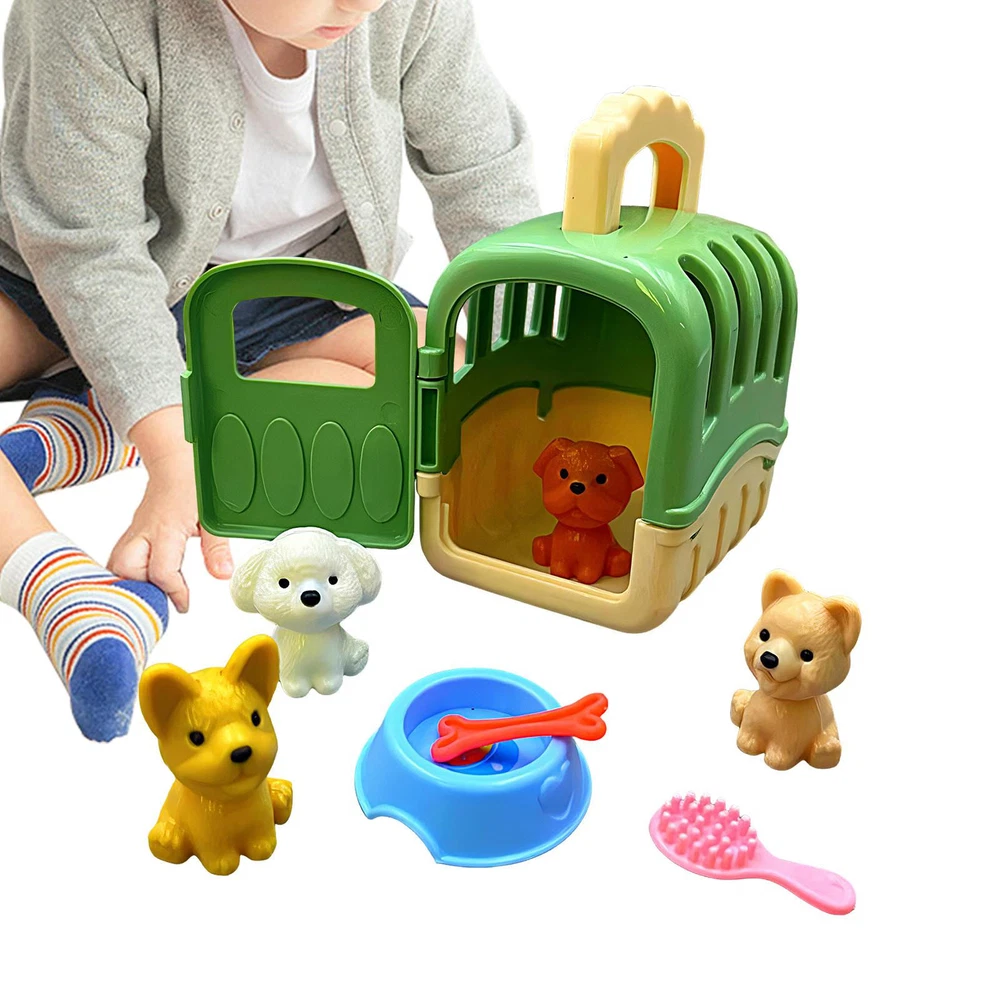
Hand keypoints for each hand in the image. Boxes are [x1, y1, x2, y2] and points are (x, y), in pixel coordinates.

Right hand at [108, 406, 231, 611]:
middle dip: (140, 591)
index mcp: (165, 529)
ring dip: (131, 583)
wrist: (173, 455)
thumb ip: (216, 547)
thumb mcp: (212, 515)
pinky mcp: (132, 532)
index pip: (161, 570)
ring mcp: (134, 531)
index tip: (184, 604)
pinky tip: (144, 582)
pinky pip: (120, 557)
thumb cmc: (193, 480)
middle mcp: (143, 532)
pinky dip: (128, 573)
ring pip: (116, 564)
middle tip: (161, 601)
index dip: (173, 592)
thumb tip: (222, 575)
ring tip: (152, 594)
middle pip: (125, 570)